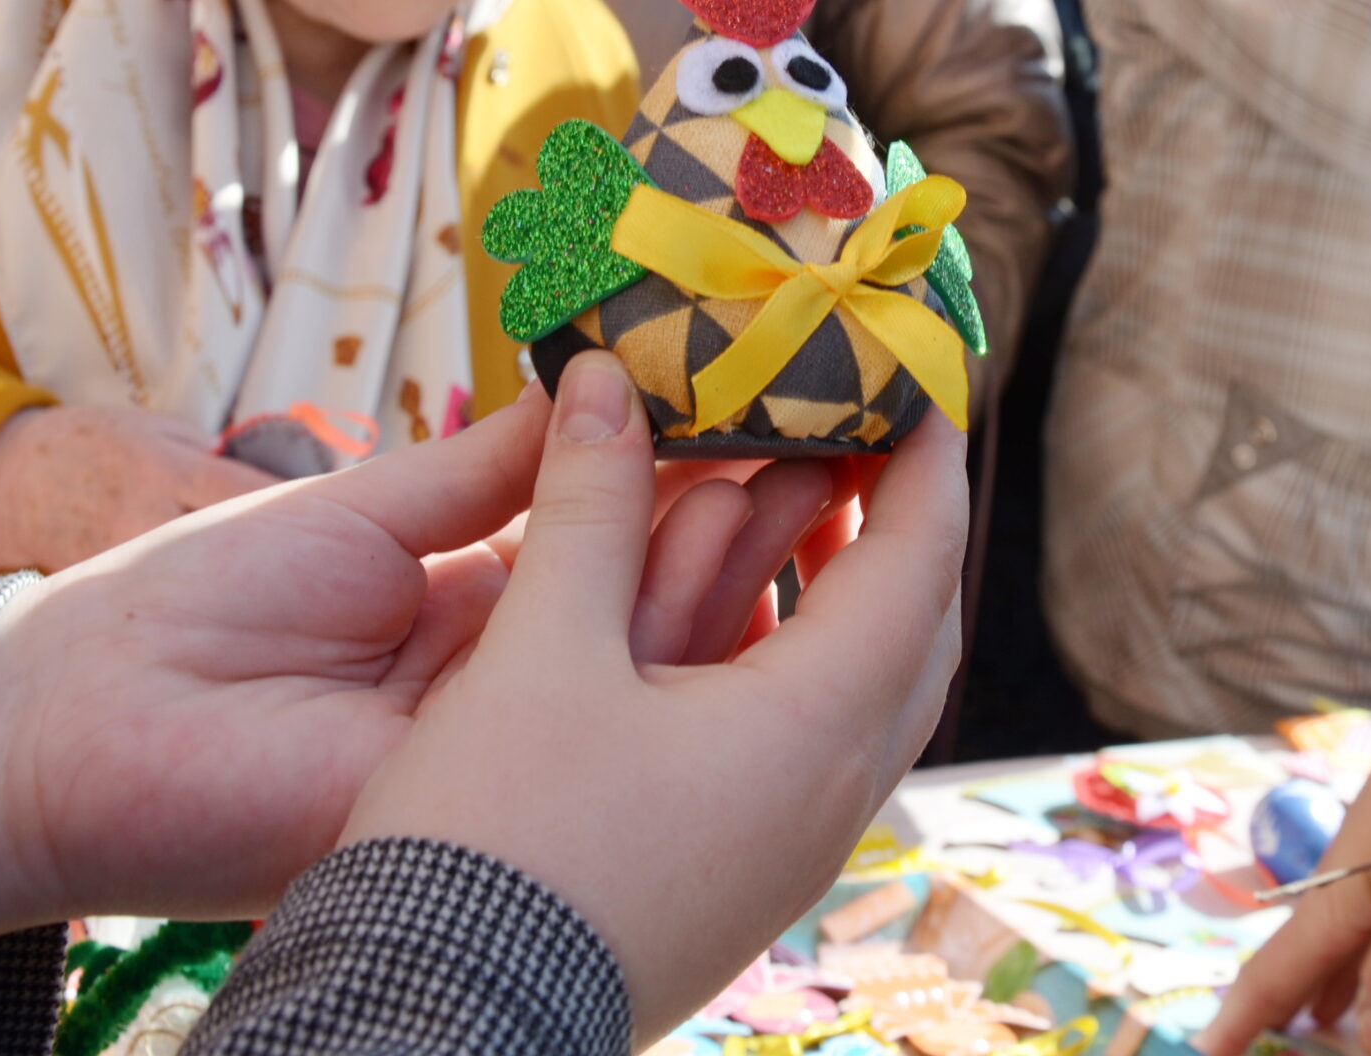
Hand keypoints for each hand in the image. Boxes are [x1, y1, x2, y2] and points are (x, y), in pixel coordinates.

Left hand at [0, 381, 832, 972]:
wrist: (73, 722)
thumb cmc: (189, 606)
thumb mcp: (361, 516)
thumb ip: (483, 471)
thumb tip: (588, 388)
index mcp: (473, 612)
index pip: (616, 541)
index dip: (698, 475)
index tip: (776, 400)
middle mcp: (512, 684)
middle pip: (659, 599)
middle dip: (755, 513)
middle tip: (843, 426)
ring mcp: (508, 748)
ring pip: (657, 660)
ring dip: (744, 565)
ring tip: (829, 472)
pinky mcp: (491, 799)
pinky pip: (603, 715)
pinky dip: (682, 641)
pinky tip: (751, 562)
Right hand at [338, 352, 969, 1044]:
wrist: (444, 1025)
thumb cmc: (497, 838)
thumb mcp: (541, 647)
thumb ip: (590, 504)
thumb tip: (605, 378)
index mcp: (814, 730)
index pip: (917, 564)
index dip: (927, 463)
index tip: (923, 380)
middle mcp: (831, 797)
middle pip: (912, 634)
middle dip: (896, 524)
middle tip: (859, 434)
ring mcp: (791, 851)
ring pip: (863, 696)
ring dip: (842, 594)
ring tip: (788, 507)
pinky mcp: (742, 880)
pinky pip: (812, 746)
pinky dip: (796, 661)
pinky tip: (726, 629)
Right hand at [1195, 630, 1370, 1055]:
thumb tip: (1362, 1050)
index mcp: (1332, 901)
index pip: (1272, 977)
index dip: (1236, 1022)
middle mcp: (1344, 884)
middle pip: (1302, 962)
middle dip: (1277, 1012)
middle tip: (1256, 1051)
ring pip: (1343, 943)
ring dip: (1327, 991)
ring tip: (1316, 1032)